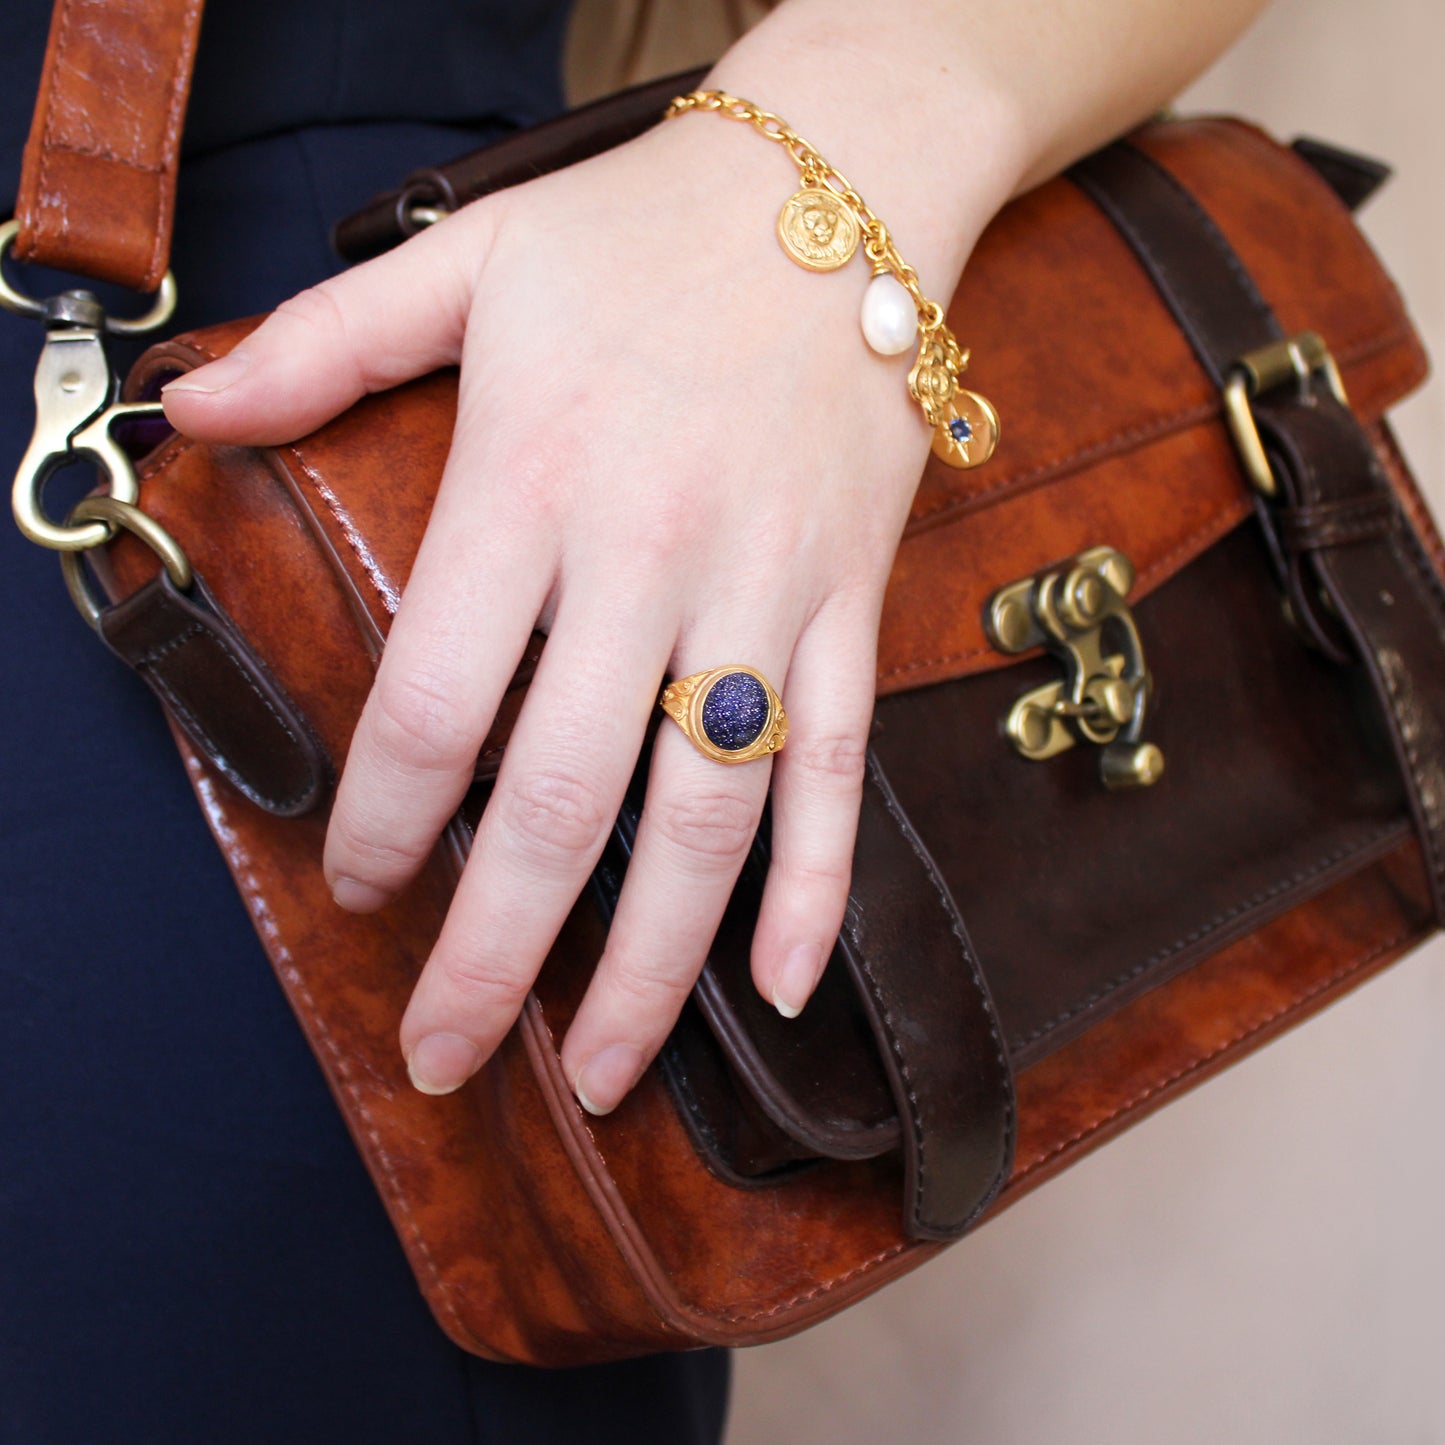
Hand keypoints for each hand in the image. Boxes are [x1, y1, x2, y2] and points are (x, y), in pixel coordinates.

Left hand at [162, 110, 952, 1113]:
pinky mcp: (847, 608)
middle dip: (498, 951)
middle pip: (564, 800)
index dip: (389, 823)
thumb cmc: (644, 233)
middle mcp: (650, 559)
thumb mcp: (466, 263)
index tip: (364, 892)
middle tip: (450, 1056)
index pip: (439, 704)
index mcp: (535, 483)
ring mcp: (763, 594)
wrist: (839, 192)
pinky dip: (816, 884)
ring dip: (649, 965)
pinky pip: (834, 766)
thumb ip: (322, 345)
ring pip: (705, 818)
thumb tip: (195, 410)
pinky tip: (781, 982)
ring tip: (601, 1072)